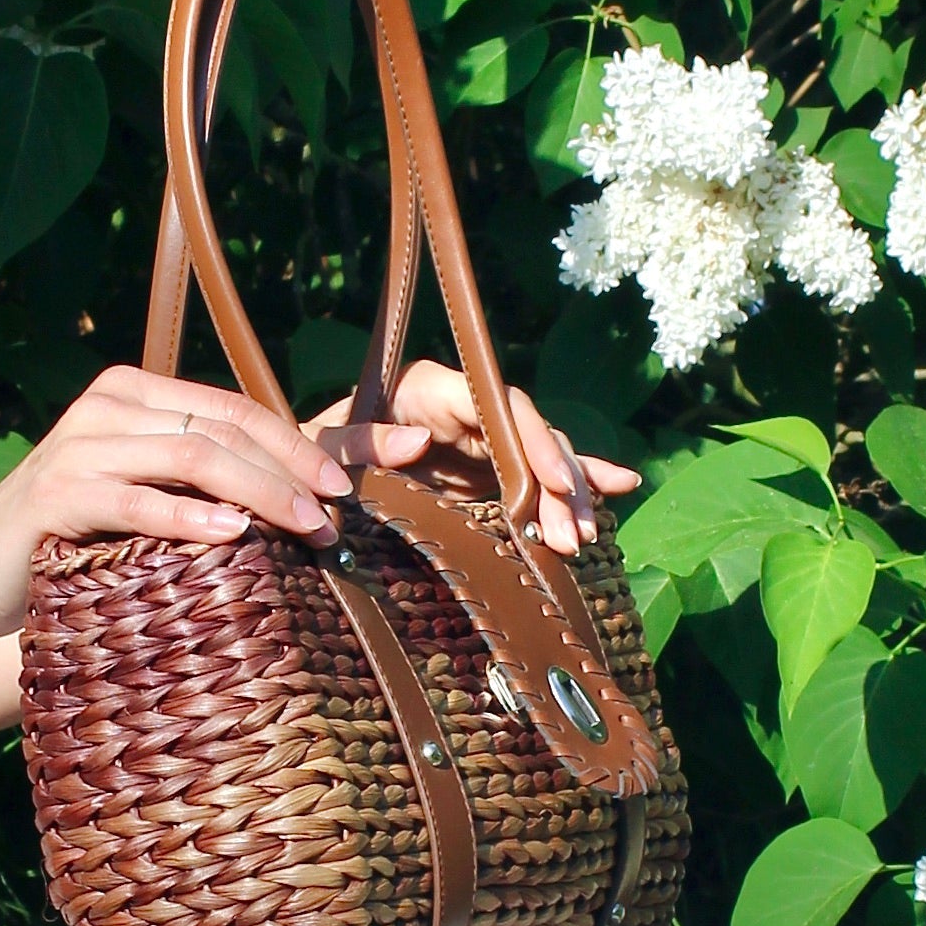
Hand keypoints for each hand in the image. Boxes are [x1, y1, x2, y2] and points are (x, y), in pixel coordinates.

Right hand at [0, 364, 352, 631]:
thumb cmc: (73, 537)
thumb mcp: (142, 494)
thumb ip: (199, 480)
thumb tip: (300, 496)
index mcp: (134, 393)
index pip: (233, 409)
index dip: (297, 442)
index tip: (346, 484)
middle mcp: (108, 405)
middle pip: (220, 429)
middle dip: (289, 471)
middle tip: (334, 517)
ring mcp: (79, 446)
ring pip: (190, 456)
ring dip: (258, 493)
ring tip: (303, 527)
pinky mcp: (56, 494)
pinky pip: (136, 501)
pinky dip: (189, 518)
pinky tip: (232, 535)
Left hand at [309, 356, 640, 561]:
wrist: (303, 476)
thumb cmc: (308, 456)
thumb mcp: (322, 446)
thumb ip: (362, 442)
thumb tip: (418, 442)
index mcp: (428, 388)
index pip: (497, 404)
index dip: (532, 441)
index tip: (555, 484)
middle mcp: (464, 406)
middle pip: (529, 435)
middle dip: (559, 483)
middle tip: (572, 535)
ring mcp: (479, 439)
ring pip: (541, 458)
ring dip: (571, 495)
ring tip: (584, 538)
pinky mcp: (486, 471)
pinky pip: (539, 474)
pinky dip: (579, 481)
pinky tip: (622, 485)